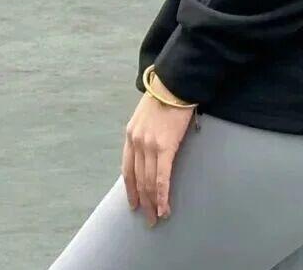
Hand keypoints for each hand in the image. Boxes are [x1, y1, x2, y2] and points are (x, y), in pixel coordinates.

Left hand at [122, 91, 196, 226]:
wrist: (176, 83)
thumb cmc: (166, 96)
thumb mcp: (146, 115)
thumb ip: (145, 133)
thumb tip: (152, 151)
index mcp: (130, 135)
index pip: (127, 169)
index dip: (131, 189)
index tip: (134, 204)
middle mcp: (136, 142)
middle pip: (137, 180)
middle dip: (142, 202)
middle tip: (147, 219)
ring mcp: (149, 146)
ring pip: (148, 182)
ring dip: (152, 203)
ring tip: (157, 218)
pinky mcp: (165, 147)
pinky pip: (162, 178)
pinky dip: (162, 196)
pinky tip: (164, 207)